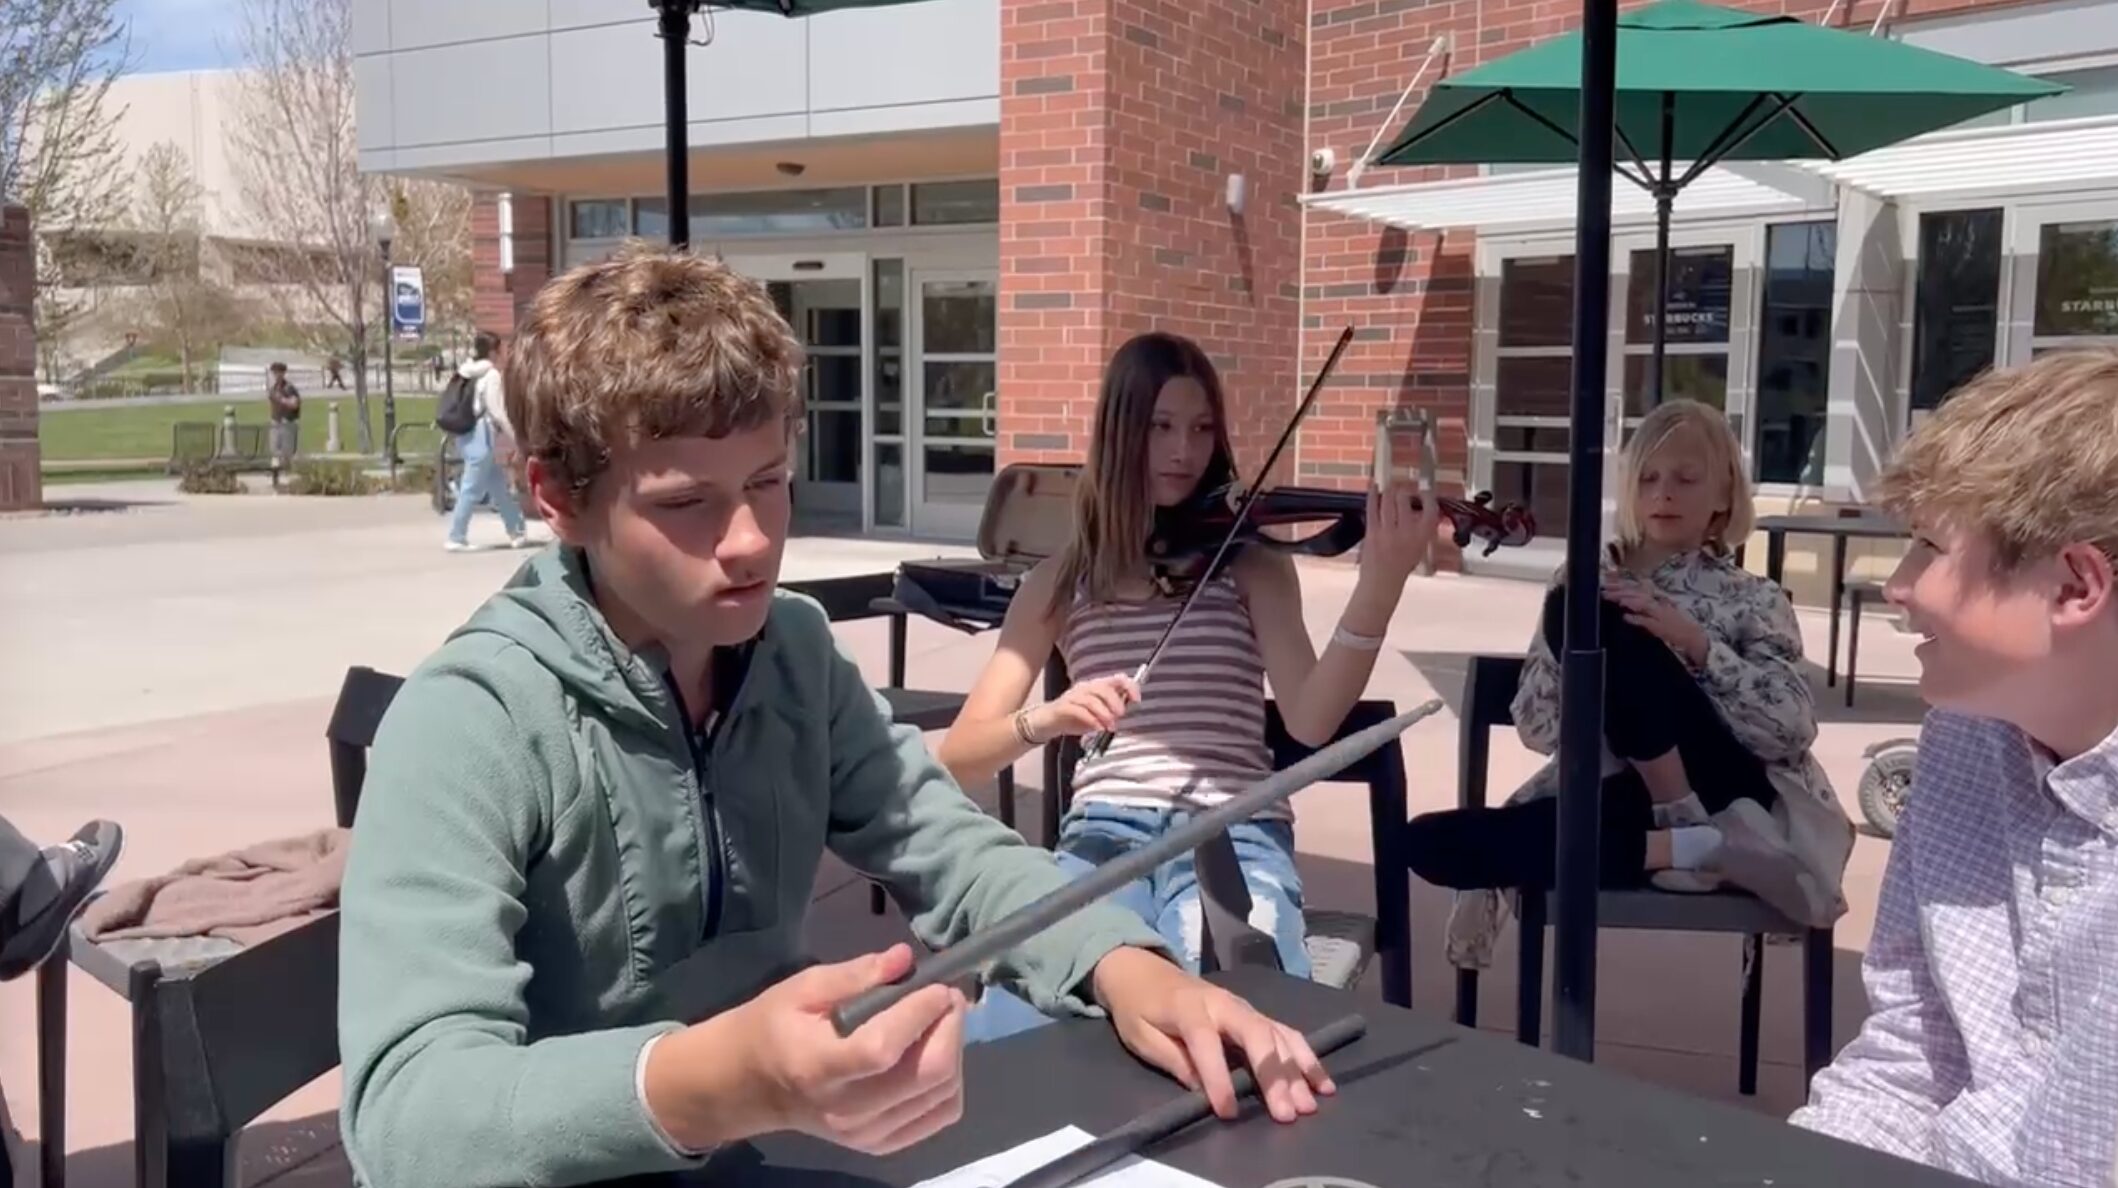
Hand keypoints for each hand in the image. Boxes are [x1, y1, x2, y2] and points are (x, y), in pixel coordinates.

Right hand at [644, 944, 967, 1155]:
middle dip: (950, 1028)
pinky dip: (950, 1082)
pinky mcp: (881, 1144)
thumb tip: (905, 958)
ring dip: (954, 1051)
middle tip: (948, 998)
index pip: (882, 1048)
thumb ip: (856, 975)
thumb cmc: (775, 1027)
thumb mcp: (803, 988)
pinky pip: (940, 1114)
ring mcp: (866, 1134)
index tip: (938, 986)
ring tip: (940, 1022)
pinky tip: (933, 1054)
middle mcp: (846, 1110)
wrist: (752, 1085)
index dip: (920, 1014)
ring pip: (943, 1095)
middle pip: (927, 1075)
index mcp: (818, 1067)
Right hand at [1029, 673, 1139, 738]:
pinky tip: (1098, 728)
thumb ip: (1111, 711)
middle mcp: (1085, 688)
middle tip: (1120, 715)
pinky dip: (1091, 719)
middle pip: (1103, 688)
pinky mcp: (1062, 708)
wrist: (1046, 724)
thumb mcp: (1097, 715)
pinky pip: (1079, 710)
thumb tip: (1127, 711)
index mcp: (1095, 687)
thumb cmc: (1072, 719)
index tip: (1136, 699)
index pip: (1116, 679)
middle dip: (1115, 702)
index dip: (1129, 687)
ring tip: (1110, 726)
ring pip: (1091, 699)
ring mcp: (1072, 696)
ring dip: (1104, 713)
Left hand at [1089, 947, 1334, 1123]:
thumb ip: (1172, 1059)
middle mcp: (1224, 1004)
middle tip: (1287, 1114)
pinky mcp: (1255, 1014)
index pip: (1207, 1044)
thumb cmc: (1138, 1007)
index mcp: (1189, 1008)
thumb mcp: (1142, 1035)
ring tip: (1310, 1104)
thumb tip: (1201, 1088)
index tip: (1227, 1112)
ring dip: (1297, 1070)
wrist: (1142, 969)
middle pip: (1257, 1035)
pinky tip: (1322, 1083)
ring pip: (1278, 1035)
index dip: (1218, 1079)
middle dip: (1274, 1076)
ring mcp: (1244, 1007)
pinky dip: (1306, 1057)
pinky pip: (1286, 1033)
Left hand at [1356, 481, 1441, 588]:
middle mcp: (1407, 532)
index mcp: (1422, 537)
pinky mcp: (1372, 532)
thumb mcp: (1419, 549)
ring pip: (1388, 502)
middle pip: (1405, 500)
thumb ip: (1421, 531)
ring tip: (1391, 485)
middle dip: (1404, 490)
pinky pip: (1372, 509)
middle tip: (1404, 487)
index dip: (1429, 497)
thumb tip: (1421, 513)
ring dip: (1389, 490)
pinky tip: (1373, 487)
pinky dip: (1372, 495)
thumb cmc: (1400, 568)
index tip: (1426, 491)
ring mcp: (1388, 531)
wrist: (1382, 583)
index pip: (1430, 510)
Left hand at [1601, 575, 1708, 665]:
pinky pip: (1647, 621)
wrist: (1695, 636)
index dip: (1621, 584)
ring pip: (1641, 603)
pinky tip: (1625, 617)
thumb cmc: (1678, 624)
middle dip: (1619, 590)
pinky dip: (1636, 618)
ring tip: (1612, 598)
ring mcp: (1659, 615)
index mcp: (1657, 599)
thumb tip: (1636, 593)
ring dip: (1626, 600)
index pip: (1636, 588)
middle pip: (1636, 593)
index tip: (1606, 583)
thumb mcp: (1662, 608)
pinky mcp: (1660, 628)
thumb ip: (1648, 601)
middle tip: (1603, 590)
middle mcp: (1658, 604)